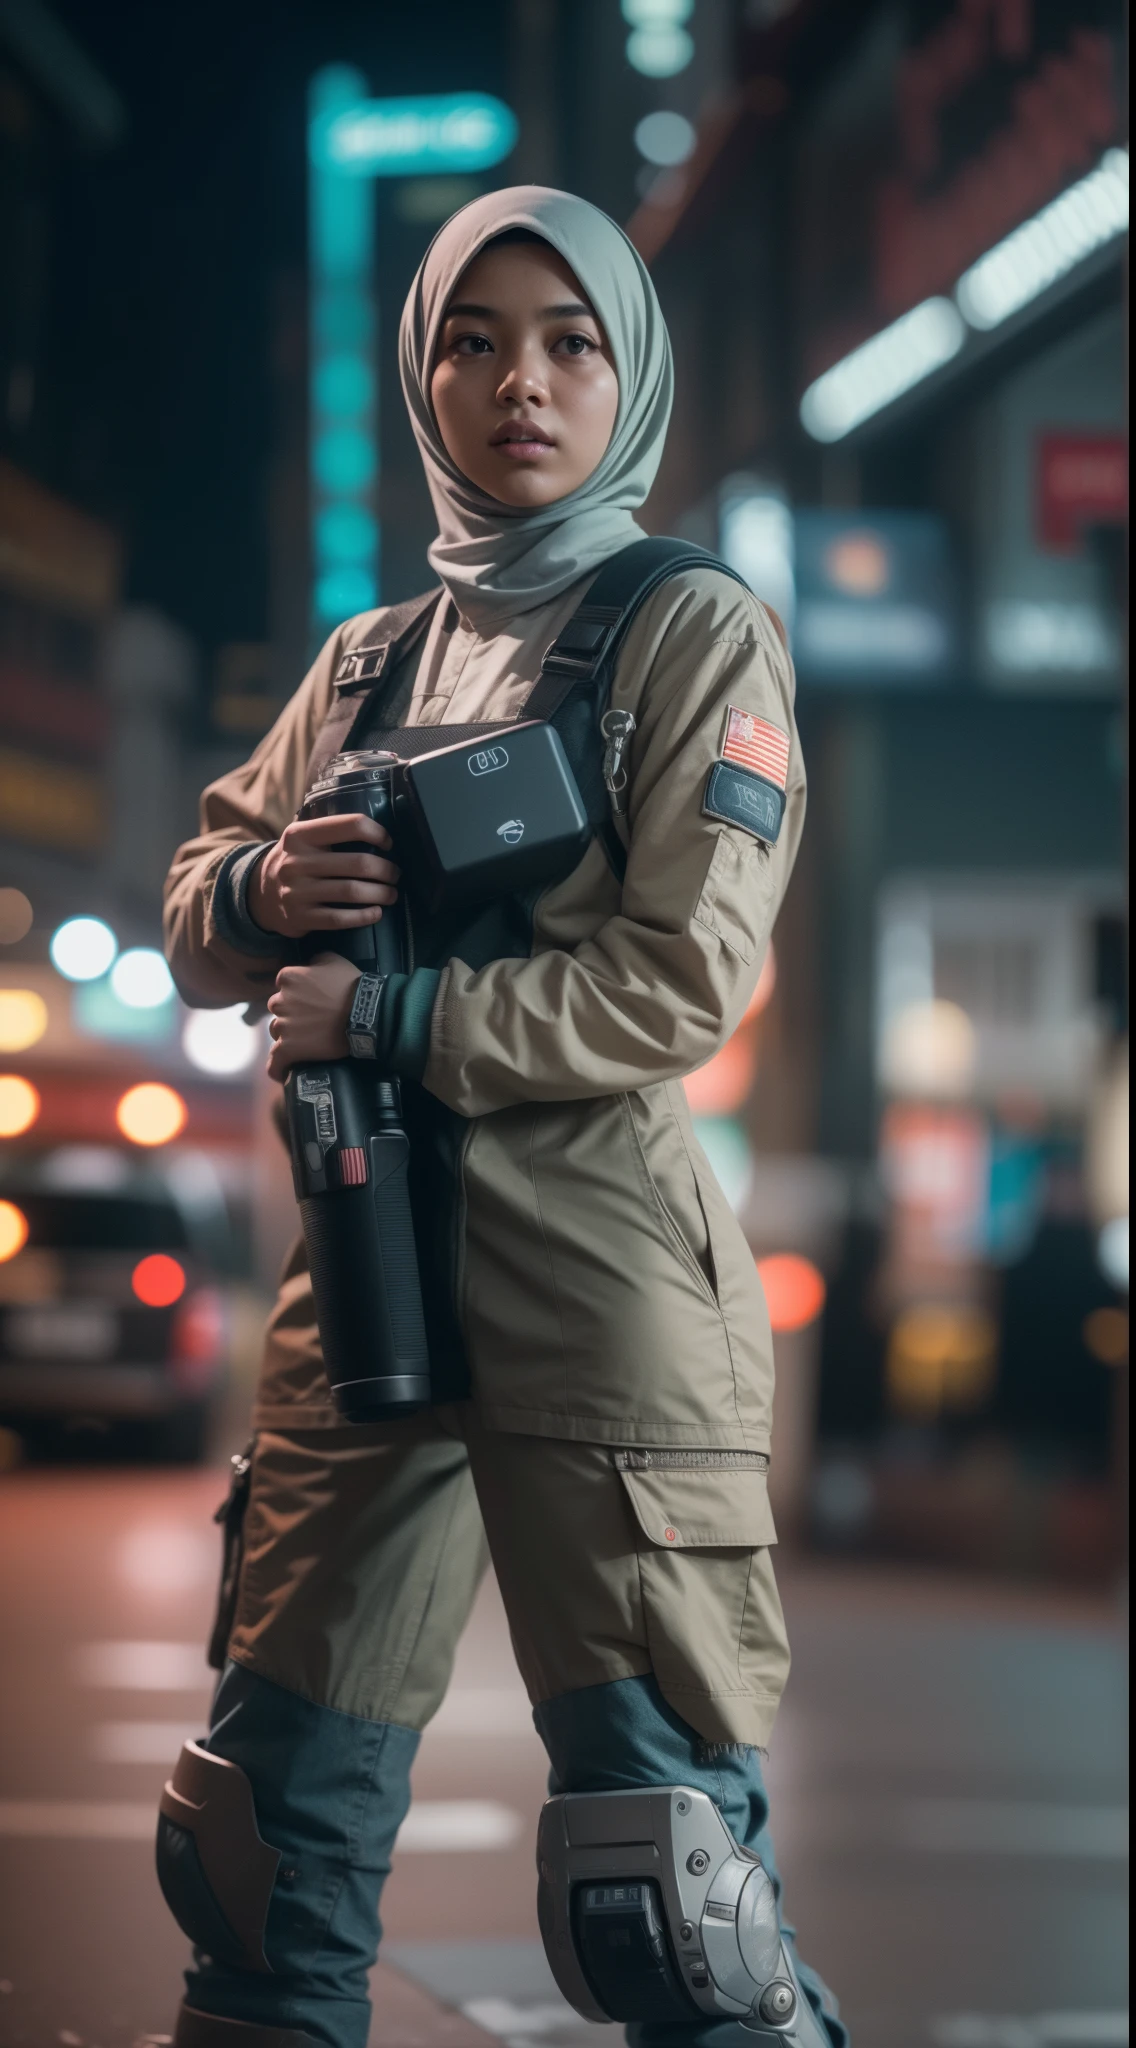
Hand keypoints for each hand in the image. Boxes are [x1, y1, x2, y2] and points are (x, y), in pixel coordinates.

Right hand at [249, 814, 398, 938]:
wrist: (258, 895)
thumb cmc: (293, 862)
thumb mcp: (300, 839)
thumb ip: (328, 832)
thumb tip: (378, 831)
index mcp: (300, 834)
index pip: (350, 825)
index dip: (377, 833)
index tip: (388, 844)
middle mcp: (297, 861)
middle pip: (358, 862)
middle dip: (385, 869)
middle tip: (395, 874)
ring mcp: (297, 891)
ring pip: (352, 891)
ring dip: (381, 893)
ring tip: (391, 894)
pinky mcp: (300, 918)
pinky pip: (340, 918)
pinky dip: (364, 916)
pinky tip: (376, 913)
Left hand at [266, 953, 360, 1080]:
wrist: (365, 1014)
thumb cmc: (352, 986)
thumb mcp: (333, 960)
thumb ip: (314, 961)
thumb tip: (309, 966)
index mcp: (289, 978)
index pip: (284, 984)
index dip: (297, 991)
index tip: (309, 998)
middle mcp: (280, 1001)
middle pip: (278, 1008)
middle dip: (291, 1012)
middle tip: (312, 1018)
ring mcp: (283, 1026)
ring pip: (277, 1032)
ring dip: (288, 1035)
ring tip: (307, 1040)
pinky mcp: (289, 1048)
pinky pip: (276, 1061)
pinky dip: (277, 1067)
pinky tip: (281, 1072)